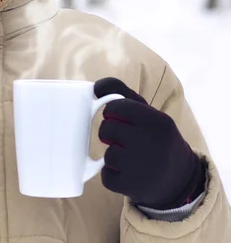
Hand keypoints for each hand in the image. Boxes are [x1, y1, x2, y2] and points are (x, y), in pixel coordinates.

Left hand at [94, 77, 205, 209]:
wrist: (179, 178)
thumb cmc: (154, 137)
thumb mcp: (147, 112)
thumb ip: (121, 93)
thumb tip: (95, 87)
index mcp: (158, 121)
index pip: (115, 107)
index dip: (111, 112)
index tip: (117, 118)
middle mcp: (153, 143)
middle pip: (106, 130)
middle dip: (109, 133)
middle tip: (122, 138)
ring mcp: (144, 168)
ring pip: (107, 154)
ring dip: (113, 156)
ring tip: (130, 157)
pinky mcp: (134, 188)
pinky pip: (106, 176)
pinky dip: (111, 175)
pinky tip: (127, 173)